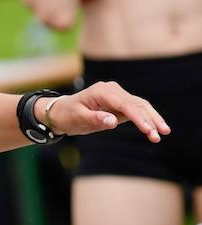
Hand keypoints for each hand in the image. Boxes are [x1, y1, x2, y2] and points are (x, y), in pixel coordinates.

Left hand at [35, 82, 169, 141]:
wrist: (60, 112)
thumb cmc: (67, 115)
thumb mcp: (77, 119)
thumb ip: (95, 119)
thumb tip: (113, 121)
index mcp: (103, 91)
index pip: (125, 105)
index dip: (138, 117)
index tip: (148, 129)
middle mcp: (113, 90)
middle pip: (137, 104)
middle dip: (150, 119)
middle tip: (161, 134)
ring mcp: (117, 96)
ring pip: (140, 106)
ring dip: (152, 119)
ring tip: (163, 133)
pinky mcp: (119, 104)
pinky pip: (136, 110)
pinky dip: (145, 119)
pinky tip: (154, 130)